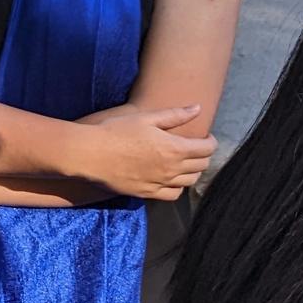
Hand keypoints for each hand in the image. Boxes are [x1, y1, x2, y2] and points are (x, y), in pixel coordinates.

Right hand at [74, 103, 213, 198]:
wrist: (91, 154)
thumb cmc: (116, 131)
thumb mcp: (146, 118)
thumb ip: (175, 115)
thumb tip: (197, 109)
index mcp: (174, 148)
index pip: (206, 149)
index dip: (211, 142)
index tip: (207, 137)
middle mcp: (172, 169)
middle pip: (201, 166)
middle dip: (204, 155)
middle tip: (197, 148)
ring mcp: (160, 183)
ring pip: (189, 181)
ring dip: (193, 171)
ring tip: (187, 162)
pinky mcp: (148, 193)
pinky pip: (173, 194)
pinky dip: (178, 187)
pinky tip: (173, 179)